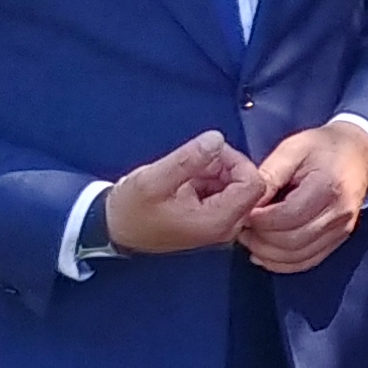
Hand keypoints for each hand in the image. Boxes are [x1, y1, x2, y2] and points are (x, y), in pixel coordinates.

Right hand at [101, 132, 262, 257]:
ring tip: (185, 171)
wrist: (114, 229)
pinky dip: (209, 179)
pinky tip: (186, 180)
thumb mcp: (154, 179)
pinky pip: (223, 193)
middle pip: (248, 185)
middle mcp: (226, 227)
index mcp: (217, 222)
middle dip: (224, 165)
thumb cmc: (131, 209)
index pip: (253, 185)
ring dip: (215, 171)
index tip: (209, 154)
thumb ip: (188, 159)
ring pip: (235, 186)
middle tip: (193, 160)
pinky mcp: (211, 220)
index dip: (236, 161)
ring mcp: (220, 225)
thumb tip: (217, 138)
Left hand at [237, 119, 367, 272]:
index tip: (242, 213)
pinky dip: (283, 264)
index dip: (260, 220)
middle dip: (260, 239)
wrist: (359, 151)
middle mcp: (339, 213)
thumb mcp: (293, 148)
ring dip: (268, 254)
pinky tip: (264, 255)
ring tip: (249, 239)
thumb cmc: (323, 146)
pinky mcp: (340, 238)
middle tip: (240, 227)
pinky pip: (309, 261)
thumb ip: (269, 174)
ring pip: (298, 256)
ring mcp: (342, 229)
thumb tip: (246, 202)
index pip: (288, 216)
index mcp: (327, 186)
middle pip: (292, 241)